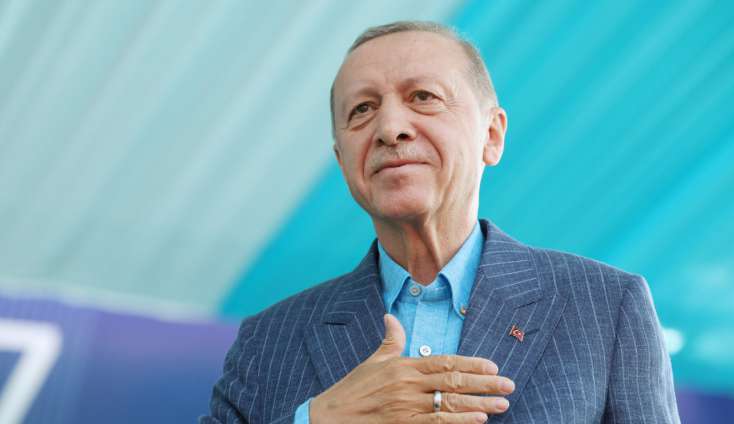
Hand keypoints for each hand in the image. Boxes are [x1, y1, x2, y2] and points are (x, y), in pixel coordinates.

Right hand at [310, 314, 514, 423]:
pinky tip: (477, 420)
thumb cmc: (354, 389)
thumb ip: (390, 340)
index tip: (493, 367)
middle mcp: (408, 385)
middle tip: (509, 386)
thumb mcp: (373, 361)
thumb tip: (390, 316)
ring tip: (502, 405)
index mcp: (404, 366)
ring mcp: (407, 407)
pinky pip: (437, 423)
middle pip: (453, 382)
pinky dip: (459, 421)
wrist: (332, 416)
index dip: (471, 364)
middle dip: (484, 384)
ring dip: (479, 404)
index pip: (444, 362)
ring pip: (450, 403)